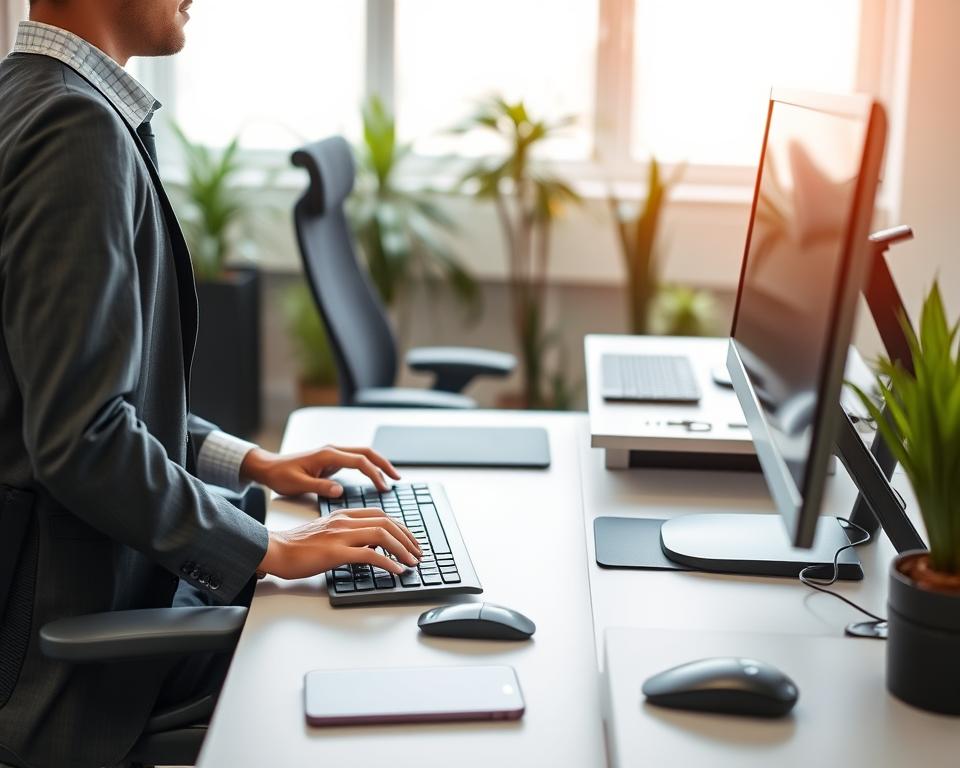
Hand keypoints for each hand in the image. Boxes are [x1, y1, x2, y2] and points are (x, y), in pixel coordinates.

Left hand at [240, 445, 400, 496]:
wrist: (268, 468)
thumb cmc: (280, 476)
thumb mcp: (298, 484)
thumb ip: (320, 487)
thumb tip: (340, 491)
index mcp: (327, 454)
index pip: (359, 461)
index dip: (374, 474)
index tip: (384, 487)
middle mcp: (333, 451)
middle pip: (367, 452)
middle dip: (384, 464)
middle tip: (397, 478)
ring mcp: (333, 454)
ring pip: (363, 455)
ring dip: (378, 464)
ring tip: (391, 478)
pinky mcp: (331, 460)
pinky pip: (356, 461)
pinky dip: (368, 467)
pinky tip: (374, 477)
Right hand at [257, 508, 421, 578]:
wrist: (273, 549)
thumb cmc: (296, 547)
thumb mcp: (327, 535)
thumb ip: (349, 537)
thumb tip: (371, 549)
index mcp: (342, 515)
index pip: (380, 514)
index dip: (400, 527)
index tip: (410, 540)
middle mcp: (344, 521)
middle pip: (386, 522)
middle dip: (407, 537)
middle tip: (418, 552)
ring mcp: (340, 535)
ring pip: (381, 535)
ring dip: (402, 549)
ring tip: (412, 562)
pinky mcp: (335, 552)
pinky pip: (368, 555)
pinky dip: (387, 562)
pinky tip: (396, 570)